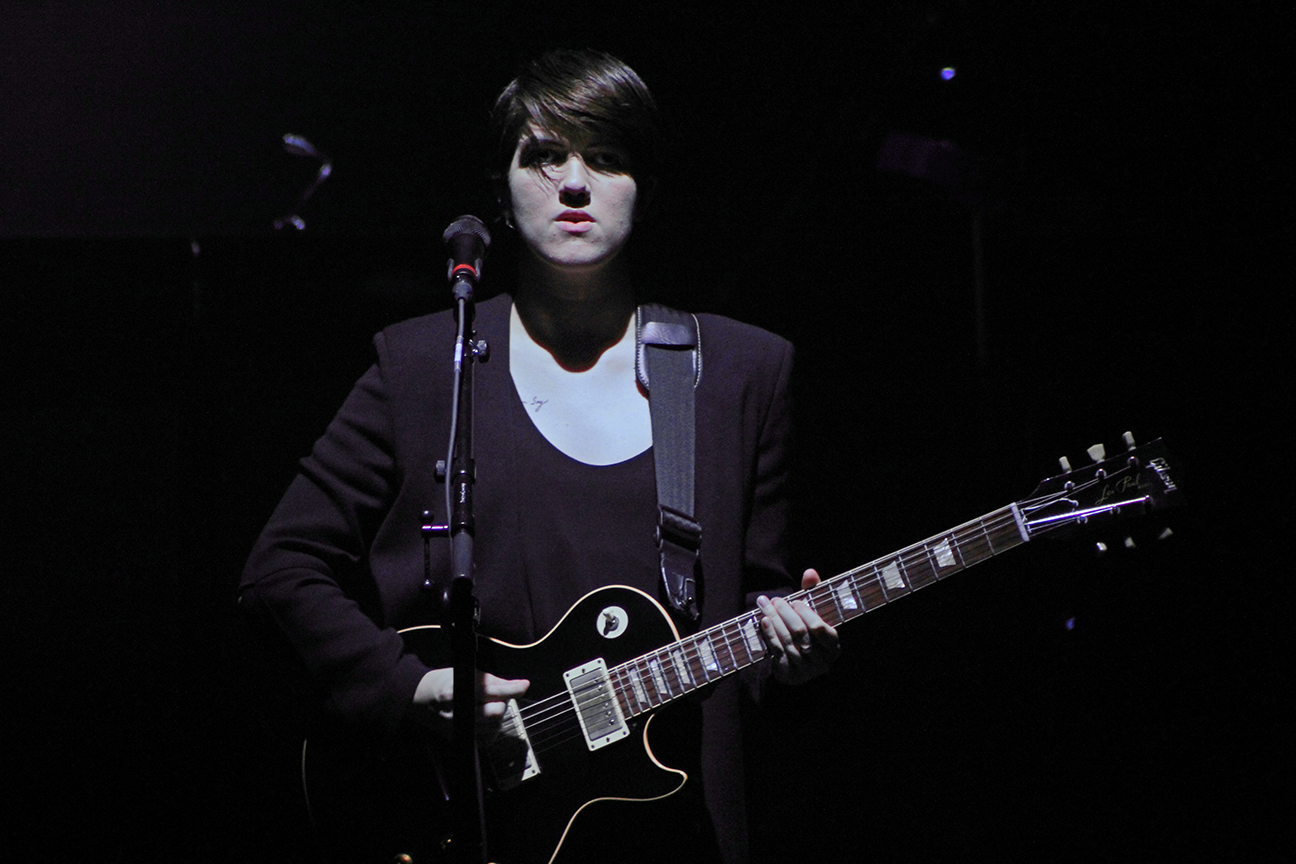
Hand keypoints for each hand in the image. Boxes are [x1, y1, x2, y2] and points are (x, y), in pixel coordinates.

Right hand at [413, 668, 529, 729]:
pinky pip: (487, 738)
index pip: (491, 691)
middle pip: (496, 712)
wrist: (420, 699)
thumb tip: (515, 685)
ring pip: (494, 726)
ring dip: (498, 715)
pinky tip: (485, 719)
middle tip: (499, 695)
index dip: (511, 688)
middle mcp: (456, 712)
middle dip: (503, 701)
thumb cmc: (443, 682)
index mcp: (456, 691)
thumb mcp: (466, 673)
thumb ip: (492, 680)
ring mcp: (457, 728)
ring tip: (488, 705)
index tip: (524, 685)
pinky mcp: (459, 739)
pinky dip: (492, 728)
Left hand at [758, 569, 840, 685]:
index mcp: (834, 646)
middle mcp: (822, 661)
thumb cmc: (808, 632)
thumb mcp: (814, 613)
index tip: (795, 601)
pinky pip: (777, 651)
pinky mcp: (788, 674)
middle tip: (774, 599)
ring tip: (764, 604)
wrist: (797, 665)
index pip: (818, 628)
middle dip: (785, 612)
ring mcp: (805, 670)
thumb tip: (809, 572)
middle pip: (800, 633)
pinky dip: (769, 634)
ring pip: (787, 641)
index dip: (805, 613)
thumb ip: (813, 592)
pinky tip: (762, 620)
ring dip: (773, 619)